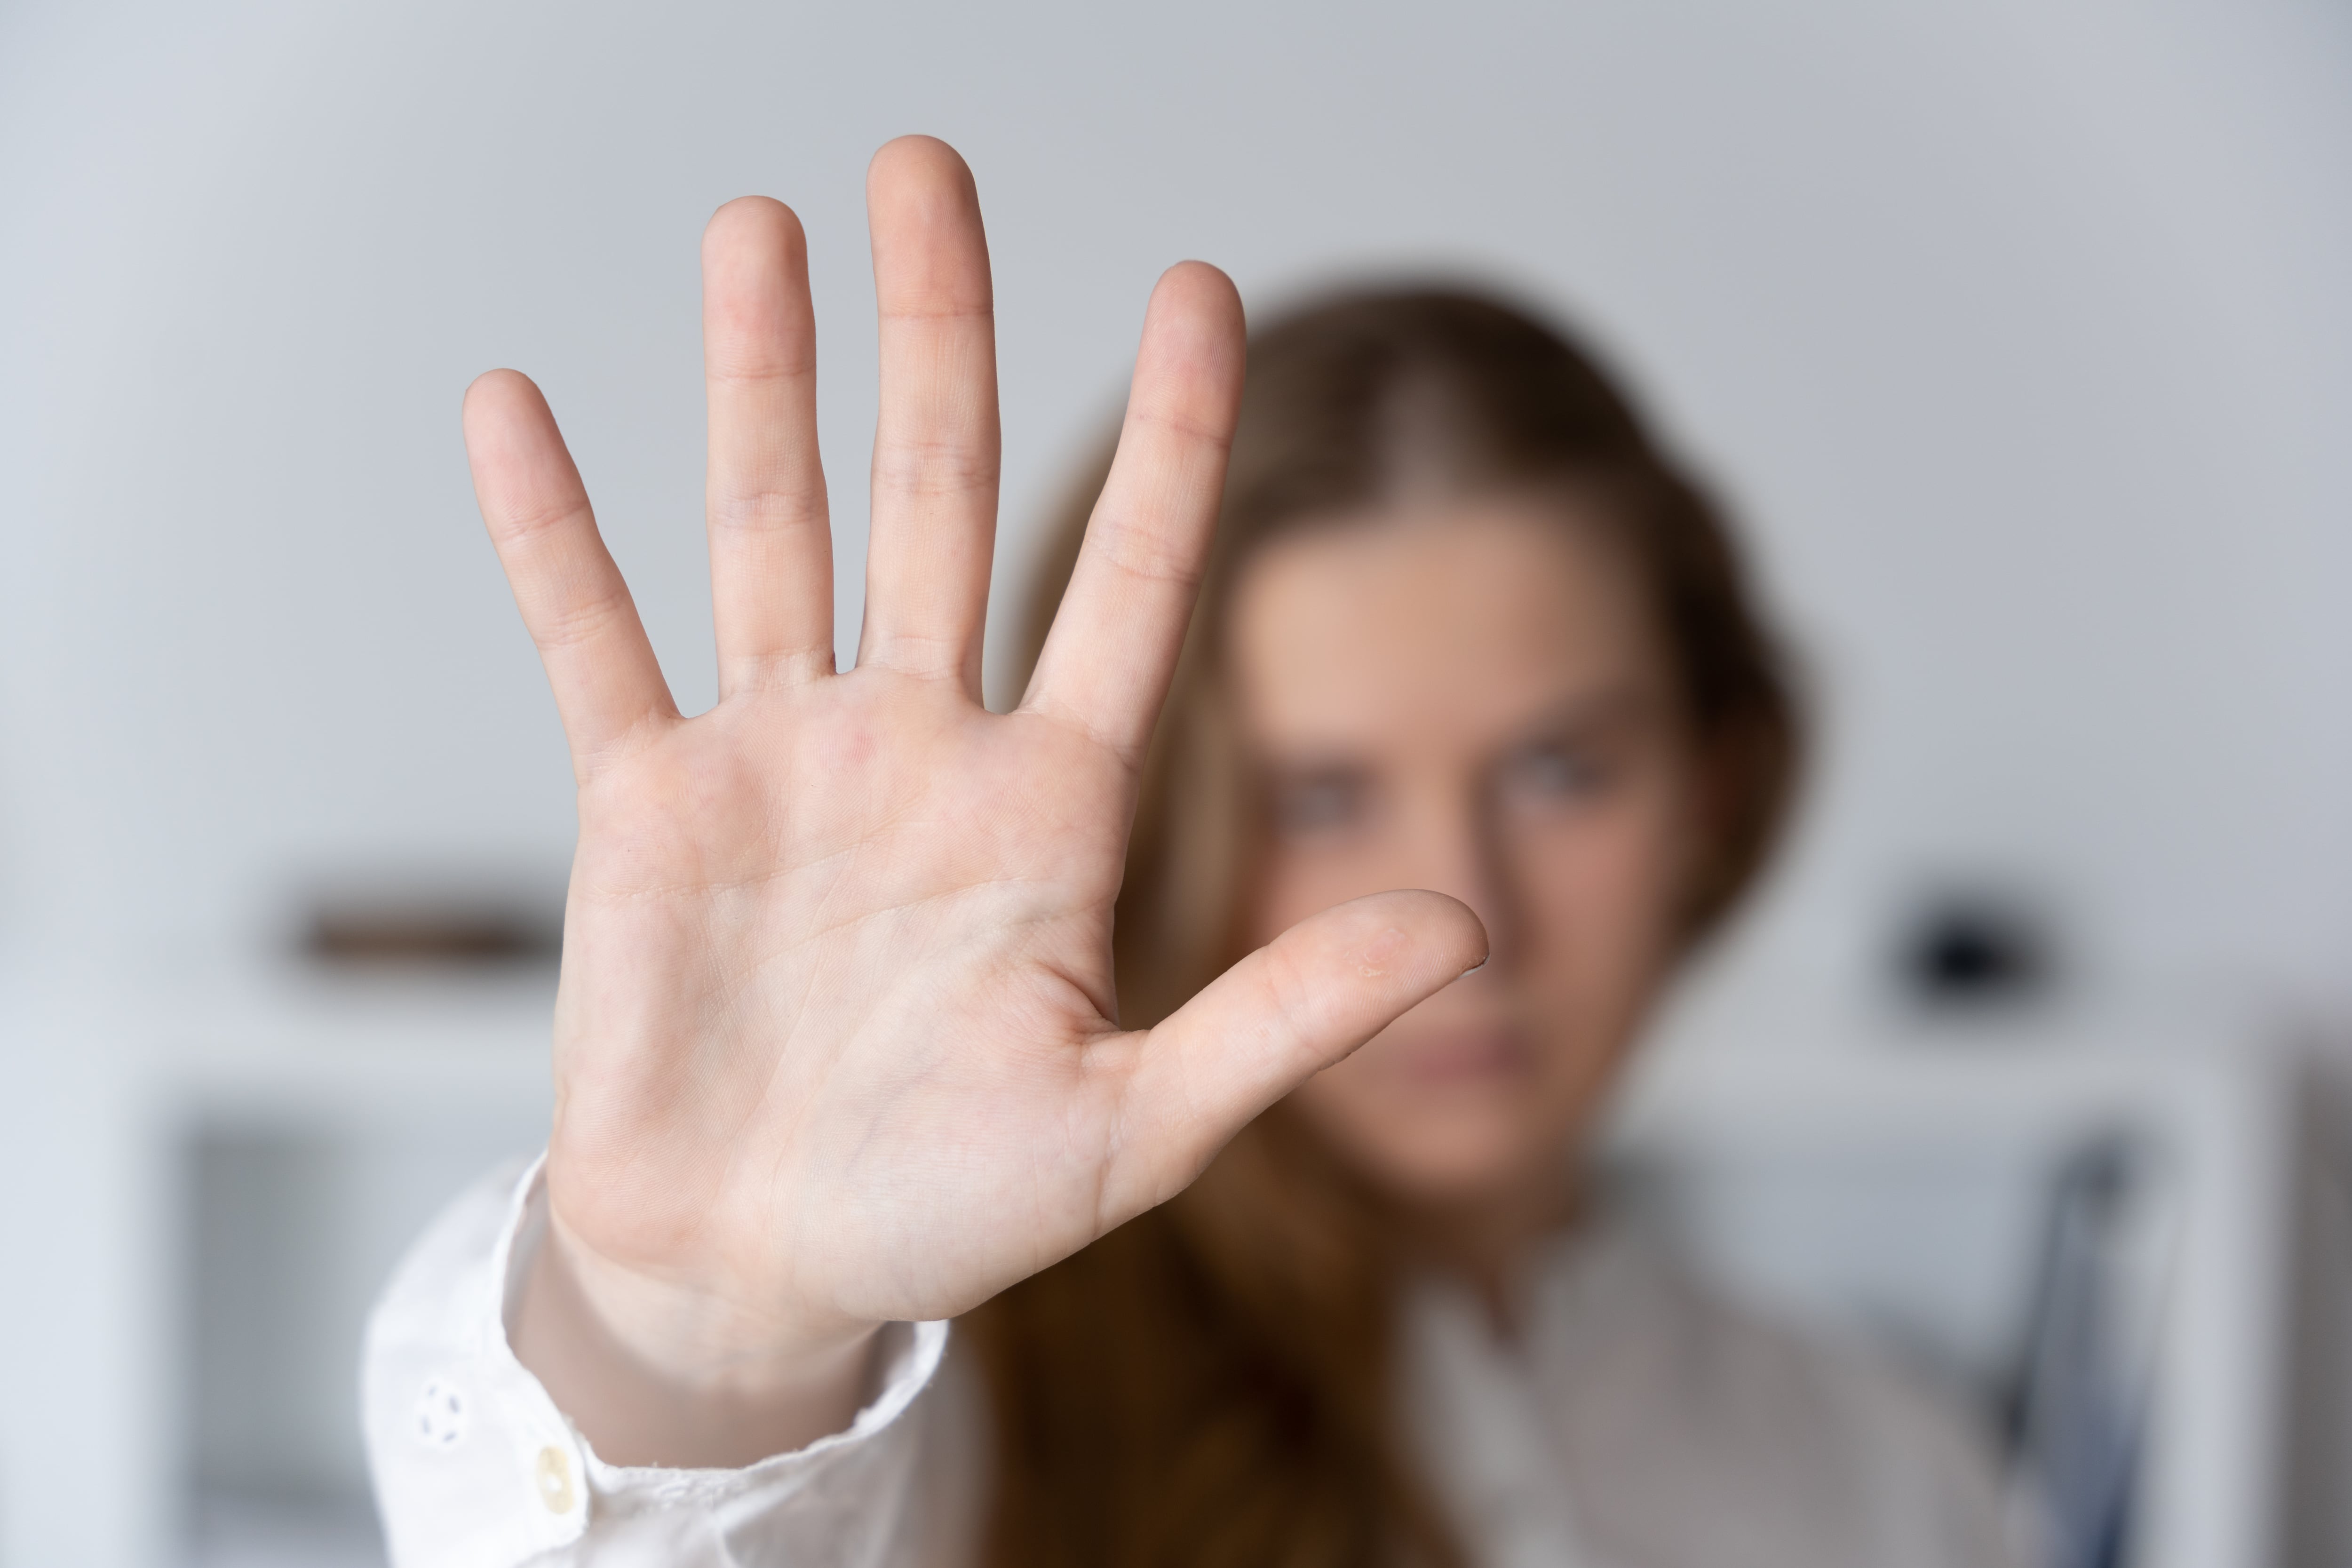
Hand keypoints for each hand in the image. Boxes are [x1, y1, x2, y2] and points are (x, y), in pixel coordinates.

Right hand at [465, 137, 1484, 1464]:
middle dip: (938, 332)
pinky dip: (552, 533)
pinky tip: (518, 408)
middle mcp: (921, 747)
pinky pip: (594, 638)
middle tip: (929, 167)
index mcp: (1050, 808)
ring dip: (763, 378)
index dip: (1171, 439)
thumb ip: (1285, 1020)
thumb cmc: (948, 1212)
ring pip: (776, 526)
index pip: (1133, 584)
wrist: (763, 1275)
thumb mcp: (1134, 1126)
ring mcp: (782, 760)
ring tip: (763, 225)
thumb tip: (1463, 933)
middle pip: (940, 495)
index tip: (1200, 289)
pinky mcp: (650, 804)